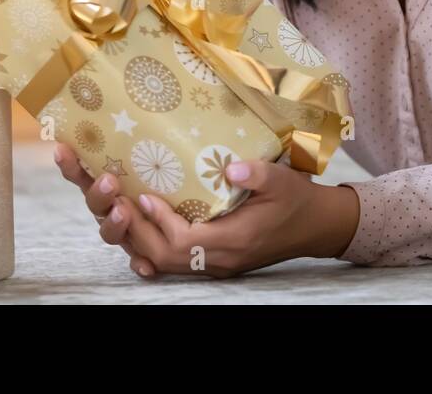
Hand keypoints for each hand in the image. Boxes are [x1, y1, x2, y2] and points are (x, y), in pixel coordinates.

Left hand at [55, 143, 359, 278]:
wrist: (316, 226)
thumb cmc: (298, 201)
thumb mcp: (283, 181)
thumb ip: (256, 175)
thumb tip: (231, 167)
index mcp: (234, 241)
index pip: (184, 243)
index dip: (159, 222)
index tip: (143, 195)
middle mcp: (219, 260)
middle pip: (165, 257)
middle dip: (135, 231)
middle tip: (115, 201)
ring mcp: (215, 264)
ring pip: (165, 263)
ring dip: (138, 239)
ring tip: (117, 211)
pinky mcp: (214, 260)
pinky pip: (174, 264)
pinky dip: (151, 251)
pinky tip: (136, 234)